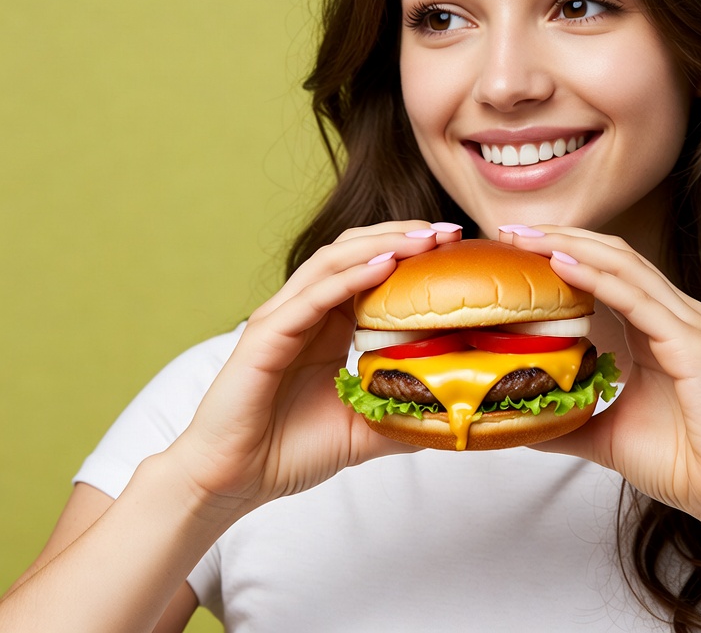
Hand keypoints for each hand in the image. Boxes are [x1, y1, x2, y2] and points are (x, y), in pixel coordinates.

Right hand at [169, 221, 462, 516]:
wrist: (232, 482)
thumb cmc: (289, 450)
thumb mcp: (363, 428)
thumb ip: (400, 412)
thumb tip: (452, 415)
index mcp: (328, 322)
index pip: (370, 264)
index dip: (411, 249)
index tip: (455, 244)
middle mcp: (305, 309)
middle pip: (355, 249)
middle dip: (403, 234)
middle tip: (449, 231)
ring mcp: (283, 318)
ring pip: (334, 261)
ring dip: (382, 243)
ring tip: (424, 238)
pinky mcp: (265, 336)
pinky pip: (312, 297)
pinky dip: (350, 277)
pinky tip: (386, 266)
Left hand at [500, 226, 700, 530]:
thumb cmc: (681, 463)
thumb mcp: (605, 433)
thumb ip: (570, 419)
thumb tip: (526, 421)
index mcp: (659, 325)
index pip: (607, 269)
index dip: (563, 250)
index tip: (516, 246)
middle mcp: (676, 314)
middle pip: (613, 255)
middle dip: (561, 237)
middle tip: (512, 231)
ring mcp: (688, 324)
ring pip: (624, 267)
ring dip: (573, 248)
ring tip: (529, 240)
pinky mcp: (692, 344)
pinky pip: (638, 301)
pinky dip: (598, 279)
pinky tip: (563, 267)